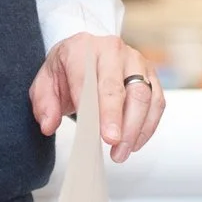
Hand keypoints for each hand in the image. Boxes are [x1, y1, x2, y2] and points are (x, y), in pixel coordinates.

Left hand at [28, 33, 163, 159]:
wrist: (84, 53)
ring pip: (144, 95)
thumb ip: (44, 104)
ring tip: (122, 152)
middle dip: (120, 120)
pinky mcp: (150, 75)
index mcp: (83, 48)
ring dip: (135, 128)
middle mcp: (113, 50)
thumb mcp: (45, 82)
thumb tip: (49, 125)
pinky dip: (148, 125)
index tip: (102, 134)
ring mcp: (136, 61)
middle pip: (122, 87)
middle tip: (115, 145)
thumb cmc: (67, 69)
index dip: (97, 108)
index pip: (90, 78)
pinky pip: (156, 102)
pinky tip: (134, 143)